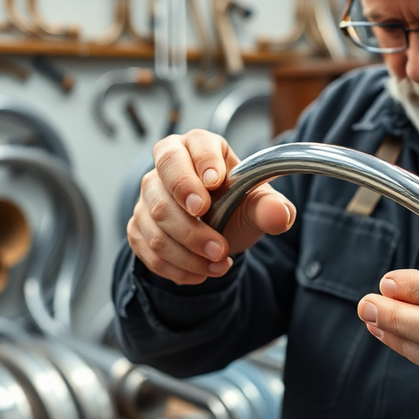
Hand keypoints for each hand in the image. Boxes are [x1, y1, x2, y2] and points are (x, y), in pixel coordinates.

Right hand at [127, 130, 295, 284]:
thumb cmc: (236, 205)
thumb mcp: (257, 204)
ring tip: (219, 263)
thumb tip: (280, 214)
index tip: (215, 184)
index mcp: (198, 145)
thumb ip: (270, 208)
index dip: (201, 164)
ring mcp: (148, 196)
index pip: (191, 145)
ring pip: (154, 222)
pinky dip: (175, 266)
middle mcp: (167, 166)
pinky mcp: (138, 225)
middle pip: (163, 187)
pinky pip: (147, 247)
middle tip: (218, 245)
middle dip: (190, 222)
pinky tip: (200, 273)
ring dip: (187, 251)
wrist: (221, 231)